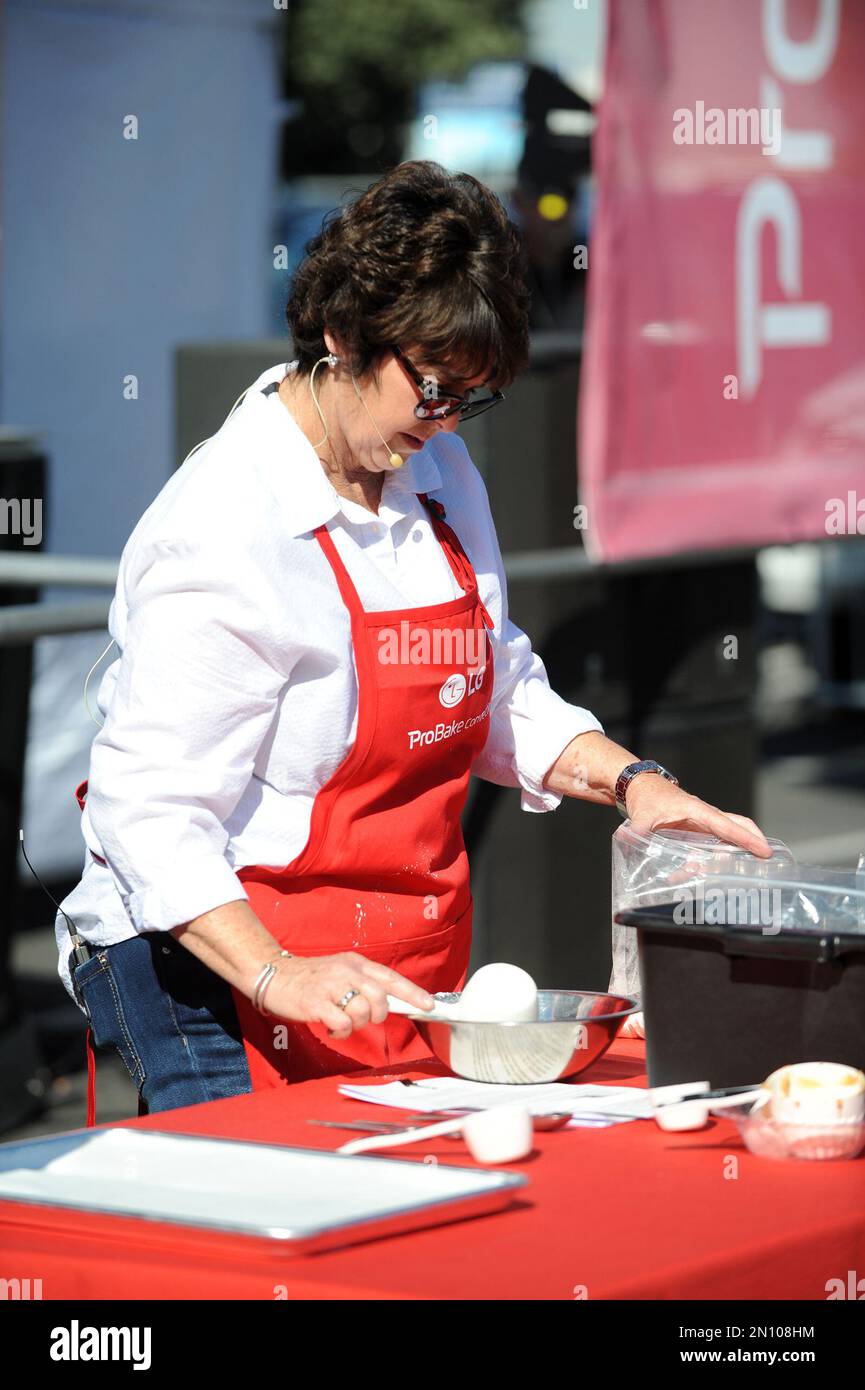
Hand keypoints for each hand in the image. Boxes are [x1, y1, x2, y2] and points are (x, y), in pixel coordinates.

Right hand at [266, 952, 434, 1039]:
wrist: (275, 975)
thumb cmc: (311, 978)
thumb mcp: (341, 971)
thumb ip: (363, 983)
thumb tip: (389, 1002)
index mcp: (355, 963)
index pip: (390, 977)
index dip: (412, 992)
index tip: (429, 1004)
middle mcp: (346, 971)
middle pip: (379, 997)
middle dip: (378, 1014)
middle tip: (365, 1018)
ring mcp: (330, 986)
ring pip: (362, 1012)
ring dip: (356, 1024)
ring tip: (342, 1021)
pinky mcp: (316, 1003)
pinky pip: (342, 1024)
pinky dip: (341, 1031)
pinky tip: (332, 1026)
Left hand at [625, 776, 772, 858]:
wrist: (641, 787)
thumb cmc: (646, 797)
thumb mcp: (641, 816)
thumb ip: (638, 830)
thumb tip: (630, 839)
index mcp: (697, 811)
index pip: (726, 826)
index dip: (746, 839)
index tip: (764, 851)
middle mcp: (705, 816)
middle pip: (738, 825)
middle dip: (753, 840)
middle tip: (766, 860)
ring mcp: (703, 822)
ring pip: (727, 836)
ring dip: (730, 854)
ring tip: (726, 873)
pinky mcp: (697, 828)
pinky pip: (714, 842)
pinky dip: (715, 856)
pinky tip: (704, 872)